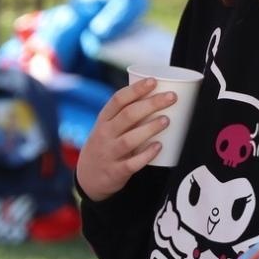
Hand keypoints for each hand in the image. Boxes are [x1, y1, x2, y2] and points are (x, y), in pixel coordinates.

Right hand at [76, 78, 177, 200]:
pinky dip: (146, 155)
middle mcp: (104, 135)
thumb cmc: (104, 146)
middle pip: (127, 116)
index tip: (153, 81)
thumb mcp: (106, 128)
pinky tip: (158, 147)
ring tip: (166, 120)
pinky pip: (132, 163)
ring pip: (129, 139)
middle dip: (150, 104)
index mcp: (103, 120)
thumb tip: (158, 97)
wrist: (87, 177)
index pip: (118, 100)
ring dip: (149, 128)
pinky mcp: (116, 171)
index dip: (136, 89)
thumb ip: (125, 115)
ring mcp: (109, 153)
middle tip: (171, 97)